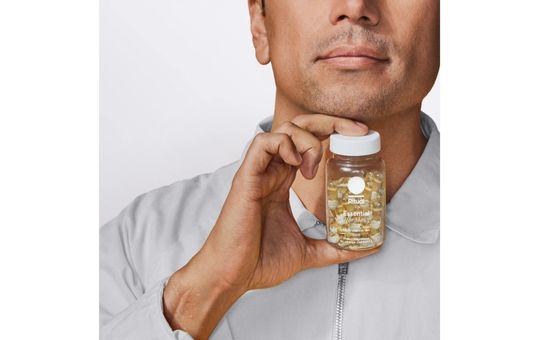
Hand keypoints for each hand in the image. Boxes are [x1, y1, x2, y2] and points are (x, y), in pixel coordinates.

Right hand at [163, 114, 378, 338]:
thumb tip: (368, 249)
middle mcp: (271, 171)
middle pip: (299, 127)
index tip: (359, 138)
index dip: (333, 132)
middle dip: (329, 122)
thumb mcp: (308, 250)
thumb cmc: (260, 261)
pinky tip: (297, 163)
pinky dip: (284, 144)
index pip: (307, 143)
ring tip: (314, 166)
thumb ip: (335, 246)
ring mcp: (259, 172)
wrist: (233, 275)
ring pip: (283, 130)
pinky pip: (263, 143)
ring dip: (307, 139)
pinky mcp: (247, 177)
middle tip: (356, 131)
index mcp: (282, 182)